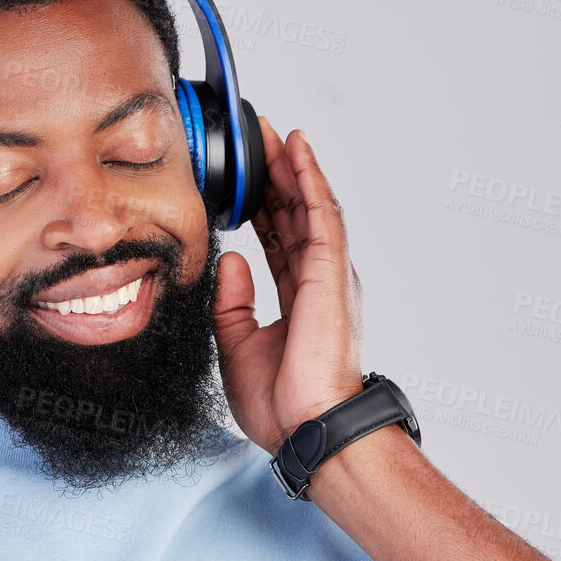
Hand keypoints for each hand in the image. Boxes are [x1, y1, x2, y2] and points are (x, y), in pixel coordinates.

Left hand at [211, 119, 364, 455]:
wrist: (306, 429)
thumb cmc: (281, 403)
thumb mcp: (236, 346)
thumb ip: (231, 302)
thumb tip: (229, 260)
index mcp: (298, 299)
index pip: (278, 238)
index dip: (262, 205)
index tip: (244, 177)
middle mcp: (317, 282)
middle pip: (294, 214)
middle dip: (276, 174)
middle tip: (257, 137)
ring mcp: (328, 276)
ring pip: (309, 206)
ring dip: (292, 166)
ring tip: (274, 131)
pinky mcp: (331, 273)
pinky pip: (321, 215)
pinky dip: (309, 179)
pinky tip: (296, 150)